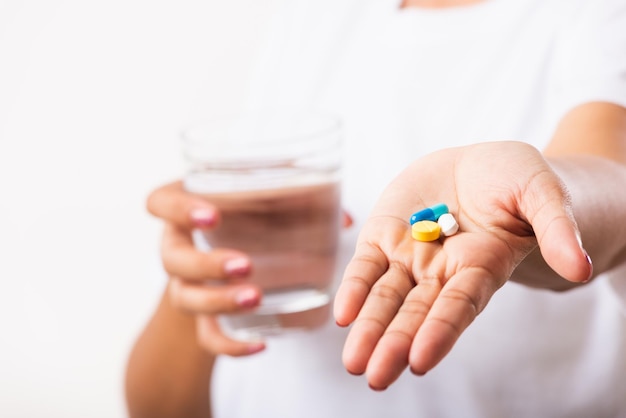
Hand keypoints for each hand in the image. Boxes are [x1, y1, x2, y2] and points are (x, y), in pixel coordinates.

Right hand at [147, 181, 354, 356]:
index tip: (212, 215)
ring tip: (256, 299)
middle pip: (172, 258)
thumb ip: (299, 201)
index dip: (176, 208)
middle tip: (245, 265)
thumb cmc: (245, 223)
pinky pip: (206, 337)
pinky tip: (260, 345)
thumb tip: (346, 218)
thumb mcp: (262, 204)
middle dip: (206, 264)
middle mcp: (179, 246)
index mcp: (187, 209)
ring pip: (186, 298)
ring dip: (219, 301)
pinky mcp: (201, 317)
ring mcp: (185, 284)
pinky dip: (230, 345)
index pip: (160, 202)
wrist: (217, 267)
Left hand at [333, 141, 591, 389]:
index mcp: (482, 267)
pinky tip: (343, 315)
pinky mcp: (384, 234)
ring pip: (386, 296)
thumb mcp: (542, 193)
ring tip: (354, 362)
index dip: (440, 331)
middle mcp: (442, 271)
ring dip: (369, 328)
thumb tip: (579, 268)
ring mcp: (410, 255)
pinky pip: (366, 265)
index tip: (419, 360)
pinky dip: (354, 288)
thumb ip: (556, 228)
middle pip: (416, 312)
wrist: (476, 165)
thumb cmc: (516, 181)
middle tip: (376, 377)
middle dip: (395, 343)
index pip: (460, 306)